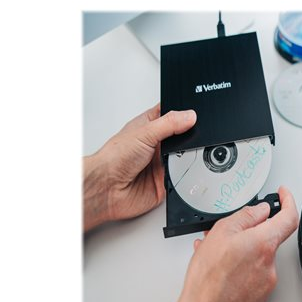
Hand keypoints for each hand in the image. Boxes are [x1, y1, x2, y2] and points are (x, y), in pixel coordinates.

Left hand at [83, 104, 196, 231]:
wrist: (107, 188)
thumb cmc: (114, 158)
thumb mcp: (144, 133)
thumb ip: (169, 123)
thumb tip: (190, 116)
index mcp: (150, 126)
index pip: (172, 114)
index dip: (184, 113)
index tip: (194, 114)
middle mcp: (157, 144)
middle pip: (183, 137)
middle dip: (189, 138)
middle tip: (186, 139)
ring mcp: (162, 163)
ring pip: (186, 158)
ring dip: (186, 158)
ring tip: (178, 157)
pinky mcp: (166, 181)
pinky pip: (183, 178)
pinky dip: (184, 176)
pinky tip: (177, 172)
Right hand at [174, 186, 298, 301]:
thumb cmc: (207, 282)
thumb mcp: (220, 234)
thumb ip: (245, 217)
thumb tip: (260, 210)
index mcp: (264, 244)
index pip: (289, 217)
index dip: (288, 201)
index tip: (282, 194)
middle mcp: (270, 263)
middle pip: (268, 237)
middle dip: (248, 231)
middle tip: (226, 232)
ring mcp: (267, 281)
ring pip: (257, 255)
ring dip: (239, 250)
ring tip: (214, 255)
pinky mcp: (260, 295)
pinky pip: (253, 272)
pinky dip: (238, 267)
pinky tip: (219, 270)